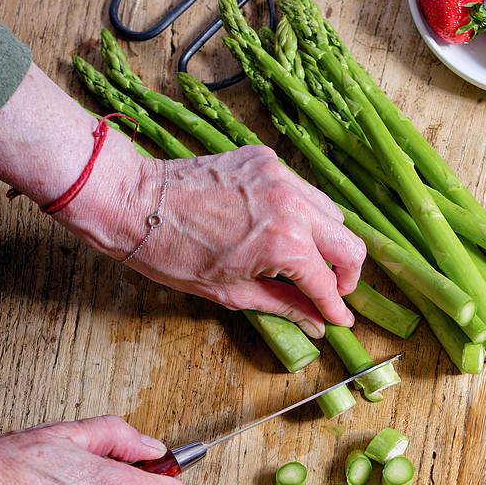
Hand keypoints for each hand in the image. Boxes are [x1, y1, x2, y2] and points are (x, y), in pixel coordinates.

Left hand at [121, 146, 365, 337]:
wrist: (136, 203)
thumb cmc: (173, 254)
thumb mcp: (232, 292)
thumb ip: (283, 307)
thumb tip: (316, 325)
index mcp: (283, 244)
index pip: (327, 283)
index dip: (335, 308)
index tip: (340, 320)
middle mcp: (291, 204)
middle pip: (349, 244)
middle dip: (346, 274)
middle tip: (331, 291)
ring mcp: (280, 176)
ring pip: (331, 213)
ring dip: (326, 241)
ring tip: (302, 261)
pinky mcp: (265, 160)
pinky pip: (301, 190)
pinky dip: (300, 213)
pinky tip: (275, 228)